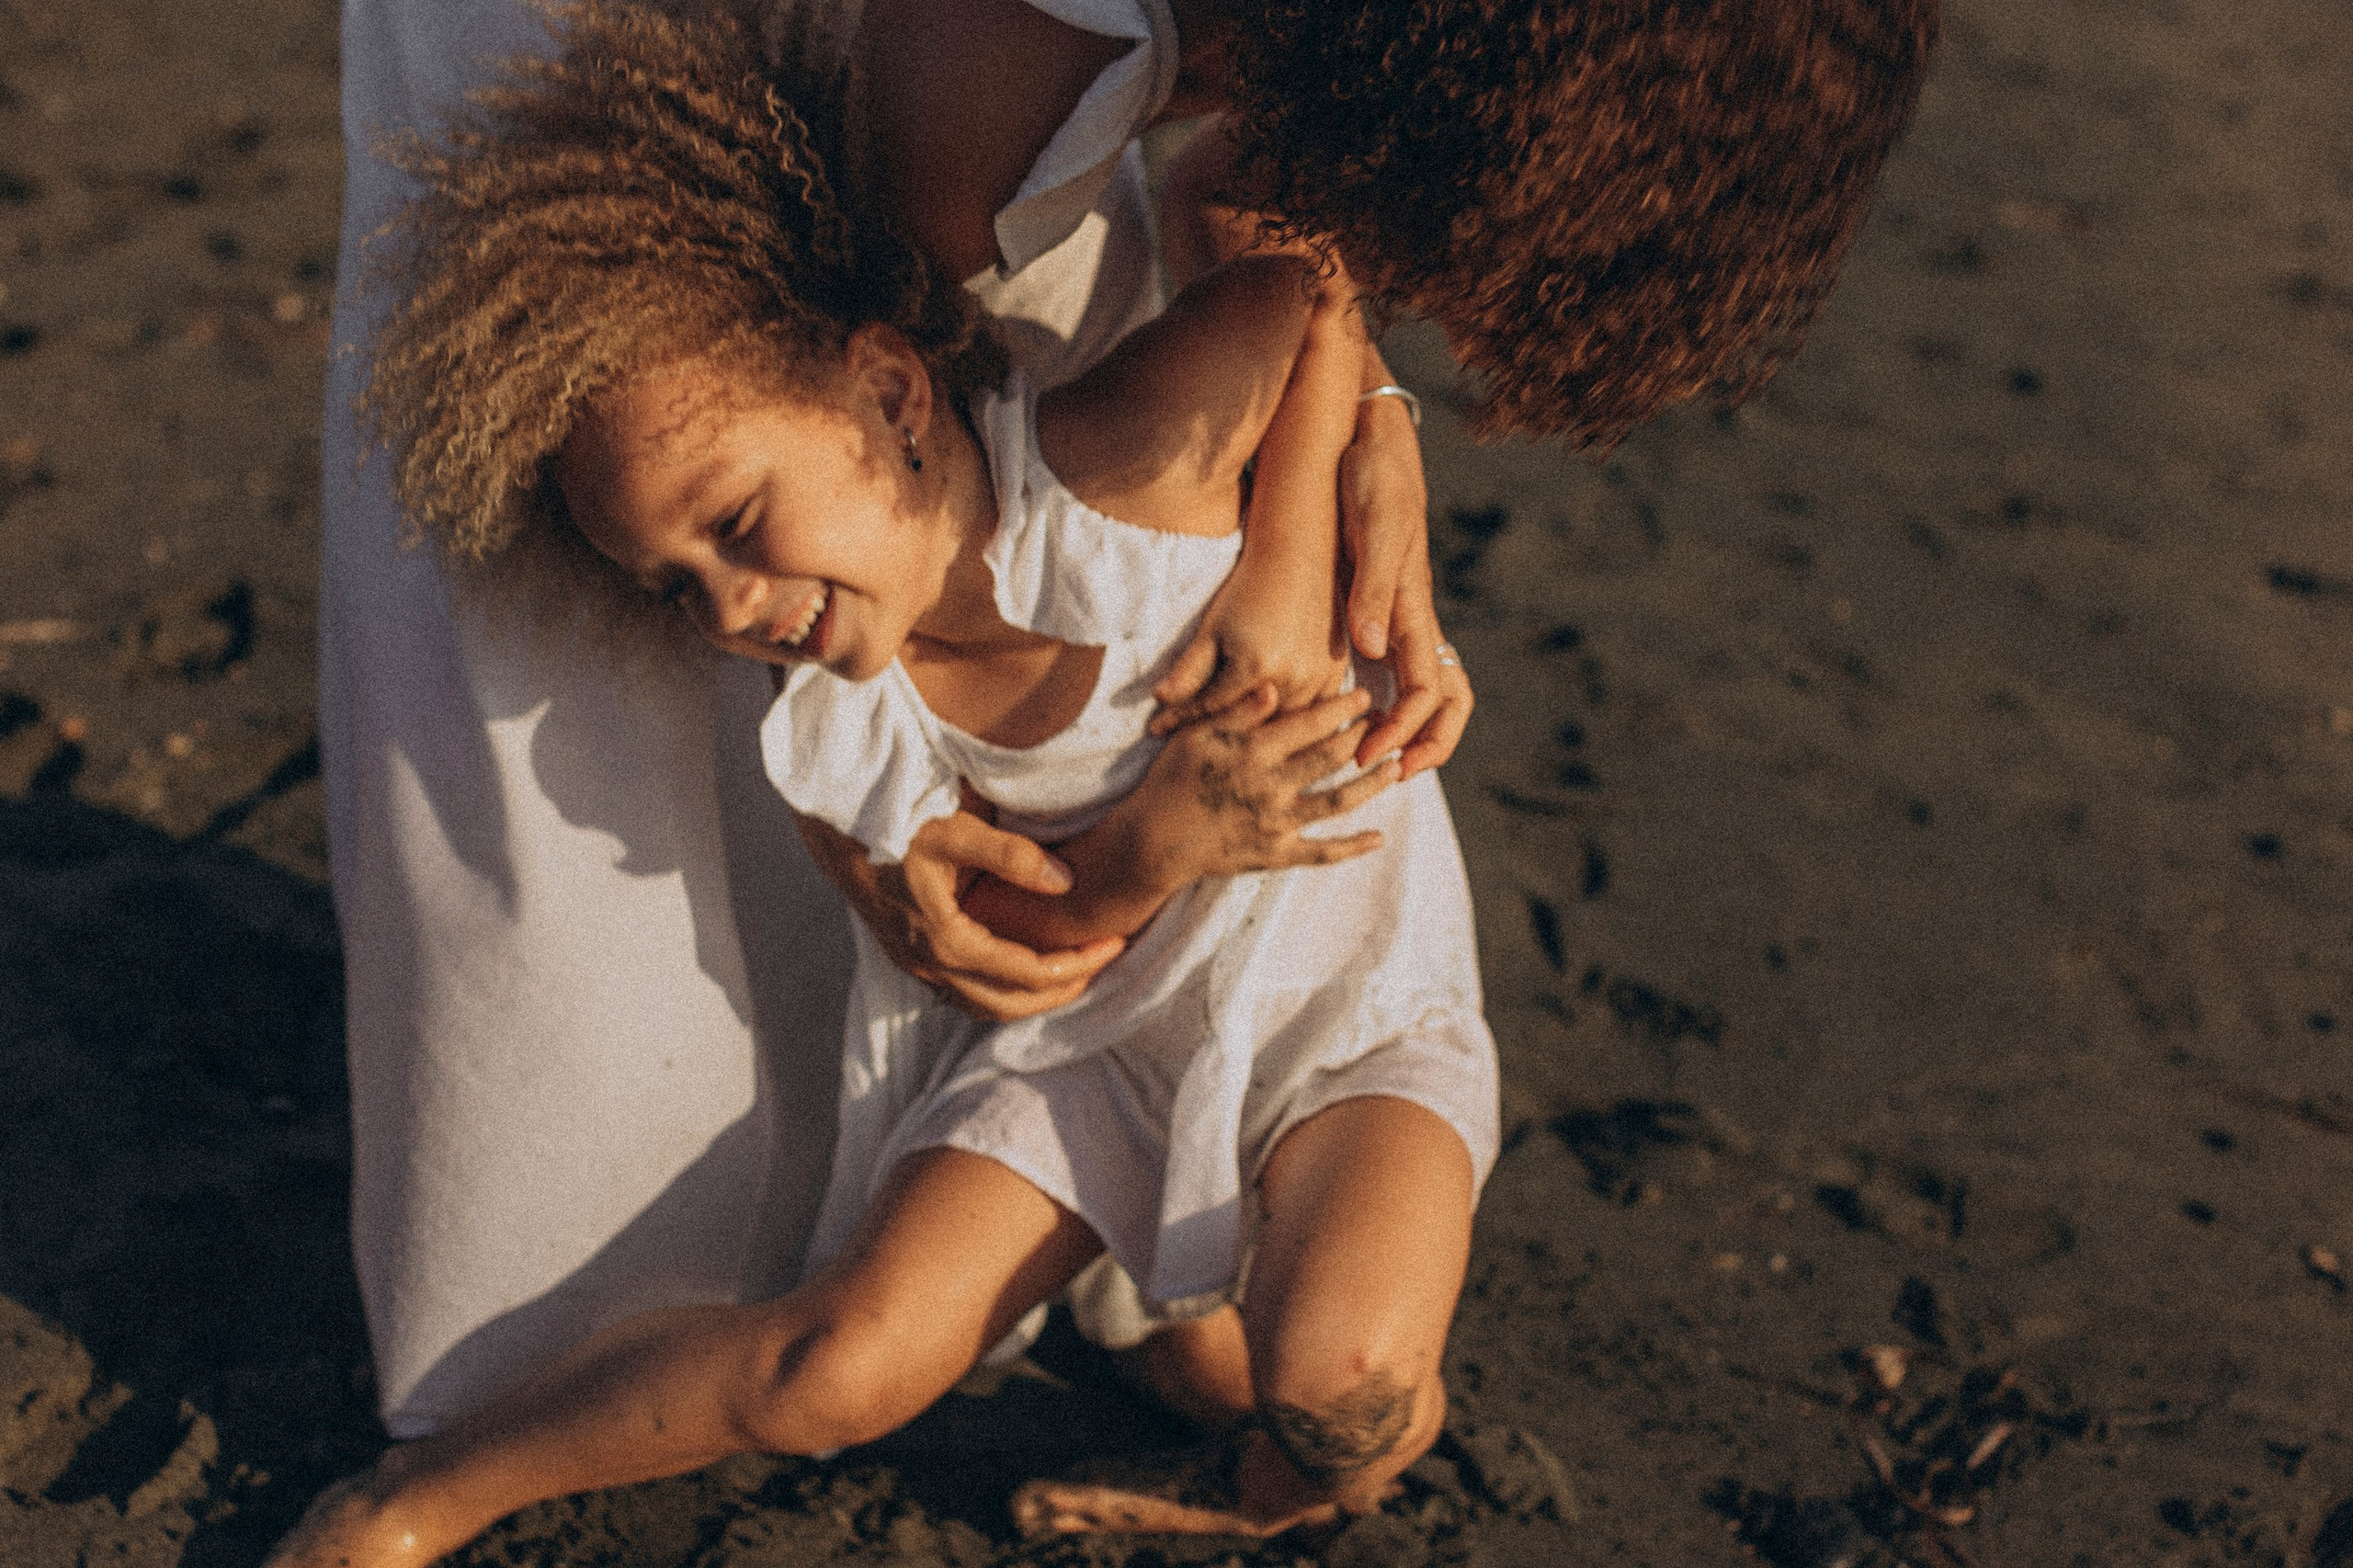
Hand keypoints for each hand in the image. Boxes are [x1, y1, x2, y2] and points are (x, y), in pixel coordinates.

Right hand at [795, 810, 1123, 1021]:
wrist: (836, 828)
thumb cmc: (897, 821)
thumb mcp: (954, 828)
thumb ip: (1010, 854)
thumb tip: (1065, 881)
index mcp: (946, 939)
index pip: (1027, 973)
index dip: (1077, 964)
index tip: (1114, 944)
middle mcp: (931, 963)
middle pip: (1009, 1005)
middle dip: (1062, 991)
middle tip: (1104, 964)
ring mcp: (917, 964)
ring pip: (985, 1005)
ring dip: (1032, 997)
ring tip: (1074, 971)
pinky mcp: (911, 957)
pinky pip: (965, 992)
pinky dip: (1002, 990)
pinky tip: (1026, 968)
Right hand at [1130, 684, 1400, 887]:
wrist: (1153, 841)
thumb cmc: (1171, 779)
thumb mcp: (1196, 735)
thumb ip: (1236, 711)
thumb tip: (1273, 685)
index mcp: (1252, 751)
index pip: (1309, 723)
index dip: (1340, 708)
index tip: (1363, 694)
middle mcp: (1271, 786)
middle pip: (1331, 757)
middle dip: (1362, 737)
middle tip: (1385, 721)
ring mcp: (1277, 823)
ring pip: (1337, 801)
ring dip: (1371, 784)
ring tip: (1397, 767)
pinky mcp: (1276, 855)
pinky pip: (1322, 853)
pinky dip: (1352, 848)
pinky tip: (1379, 838)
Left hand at [1149, 552, 1349, 733]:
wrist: (1300, 558)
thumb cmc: (1249, 589)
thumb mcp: (1213, 627)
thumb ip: (1190, 669)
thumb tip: (1159, 699)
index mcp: (1254, 667)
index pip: (1208, 708)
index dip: (1178, 720)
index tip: (1154, 731)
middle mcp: (1289, 679)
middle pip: (1247, 725)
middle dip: (1217, 739)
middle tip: (1191, 752)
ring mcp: (1316, 680)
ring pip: (1283, 728)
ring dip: (1258, 740)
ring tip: (1231, 754)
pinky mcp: (1334, 675)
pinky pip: (1314, 716)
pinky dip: (1294, 729)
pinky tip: (1278, 740)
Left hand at [1339, 395, 1471, 774]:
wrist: (1370, 436)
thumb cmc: (1373, 477)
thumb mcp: (1372, 527)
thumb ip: (1372, 588)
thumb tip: (1372, 650)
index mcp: (1414, 610)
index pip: (1427, 692)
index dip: (1405, 732)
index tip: (1373, 758)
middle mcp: (1413, 619)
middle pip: (1445, 700)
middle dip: (1424, 745)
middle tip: (1386, 774)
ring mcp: (1401, 613)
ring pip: (1429, 687)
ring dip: (1413, 729)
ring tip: (1380, 758)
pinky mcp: (1381, 603)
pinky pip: (1399, 665)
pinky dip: (1392, 700)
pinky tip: (1358, 713)